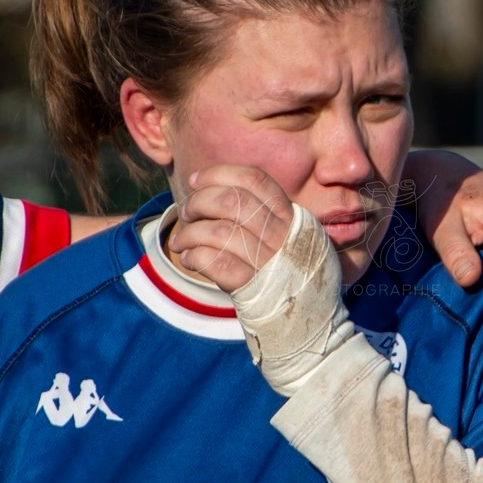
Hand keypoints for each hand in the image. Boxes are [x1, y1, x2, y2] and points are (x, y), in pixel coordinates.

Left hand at [168, 165, 294, 291]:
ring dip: (189, 233)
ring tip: (179, 241)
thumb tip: (201, 185)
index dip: (219, 174)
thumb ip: (253, 209)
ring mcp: (268, 261)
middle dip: (199, 201)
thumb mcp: (279, 230)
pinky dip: (195, 257)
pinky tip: (188, 259)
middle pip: (232, 201)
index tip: (195, 180)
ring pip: (220, 232)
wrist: (303, 309)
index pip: (254, 180)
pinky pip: (217, 263)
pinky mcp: (252, 285)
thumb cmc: (278, 262)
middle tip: (186, 211)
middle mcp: (280, 234)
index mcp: (287, 214)